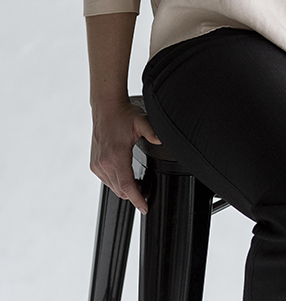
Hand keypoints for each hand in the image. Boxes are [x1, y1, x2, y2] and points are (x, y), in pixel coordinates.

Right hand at [90, 99, 161, 213]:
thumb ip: (153, 133)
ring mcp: (98, 164)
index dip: (136, 199)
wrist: (106, 107)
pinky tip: (124, 174)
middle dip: (133, 194)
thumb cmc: (122, 114)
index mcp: (116, 156)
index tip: (144, 207)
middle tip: (144, 190)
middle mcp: (104, 163)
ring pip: (113, 186)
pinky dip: (116, 181)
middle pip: (120, 190)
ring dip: (124, 188)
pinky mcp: (94, 163)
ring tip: (136, 182)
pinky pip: (106, 180)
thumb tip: (162, 141)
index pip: (127, 186)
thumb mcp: (141, 122)